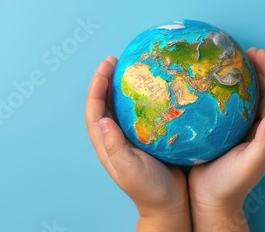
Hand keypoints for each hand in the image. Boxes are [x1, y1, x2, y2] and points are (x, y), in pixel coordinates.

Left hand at [85, 57, 190, 231]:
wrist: (169, 204)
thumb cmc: (148, 189)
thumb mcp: (130, 169)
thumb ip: (115, 147)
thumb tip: (102, 120)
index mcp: (107, 144)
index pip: (95, 110)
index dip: (97, 87)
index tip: (106, 66)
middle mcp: (116, 137)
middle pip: (105, 103)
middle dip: (106, 80)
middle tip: (116, 60)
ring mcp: (131, 137)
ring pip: (122, 106)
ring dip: (122, 86)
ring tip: (131, 67)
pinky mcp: (148, 137)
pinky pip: (141, 112)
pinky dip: (143, 97)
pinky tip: (154, 88)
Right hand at [188, 48, 264, 230]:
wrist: (210, 198)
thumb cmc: (230, 184)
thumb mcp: (249, 165)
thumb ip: (263, 144)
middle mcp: (261, 129)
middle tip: (254, 52)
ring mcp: (246, 129)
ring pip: (255, 96)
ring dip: (252, 77)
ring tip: (243, 59)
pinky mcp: (231, 130)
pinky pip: (238, 103)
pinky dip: (235, 88)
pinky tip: (224, 80)